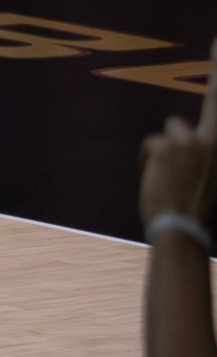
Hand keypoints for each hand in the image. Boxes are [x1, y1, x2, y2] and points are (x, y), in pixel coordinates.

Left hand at [138, 39, 216, 225]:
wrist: (183, 229)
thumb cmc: (199, 209)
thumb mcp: (211, 177)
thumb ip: (202, 151)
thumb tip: (179, 127)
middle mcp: (208, 137)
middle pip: (176, 127)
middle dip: (172, 147)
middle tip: (177, 160)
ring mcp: (186, 139)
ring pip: (161, 141)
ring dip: (159, 159)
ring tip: (168, 185)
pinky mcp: (165, 144)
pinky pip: (149, 150)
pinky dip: (147, 165)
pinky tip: (156, 182)